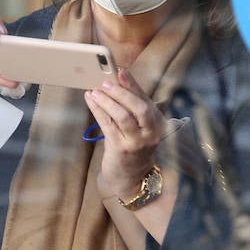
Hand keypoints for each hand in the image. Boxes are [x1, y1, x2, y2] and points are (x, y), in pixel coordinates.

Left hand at [85, 69, 164, 199]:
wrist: (132, 178)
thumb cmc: (133, 146)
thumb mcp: (139, 127)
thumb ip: (132, 107)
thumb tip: (116, 82)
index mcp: (158, 123)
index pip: (146, 99)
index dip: (133, 84)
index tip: (121, 71)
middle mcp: (151, 133)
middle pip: (139, 108)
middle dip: (122, 93)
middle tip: (106, 83)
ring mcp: (137, 143)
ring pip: (123, 117)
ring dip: (107, 102)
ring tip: (95, 92)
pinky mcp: (122, 149)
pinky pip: (108, 125)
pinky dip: (98, 111)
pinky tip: (91, 101)